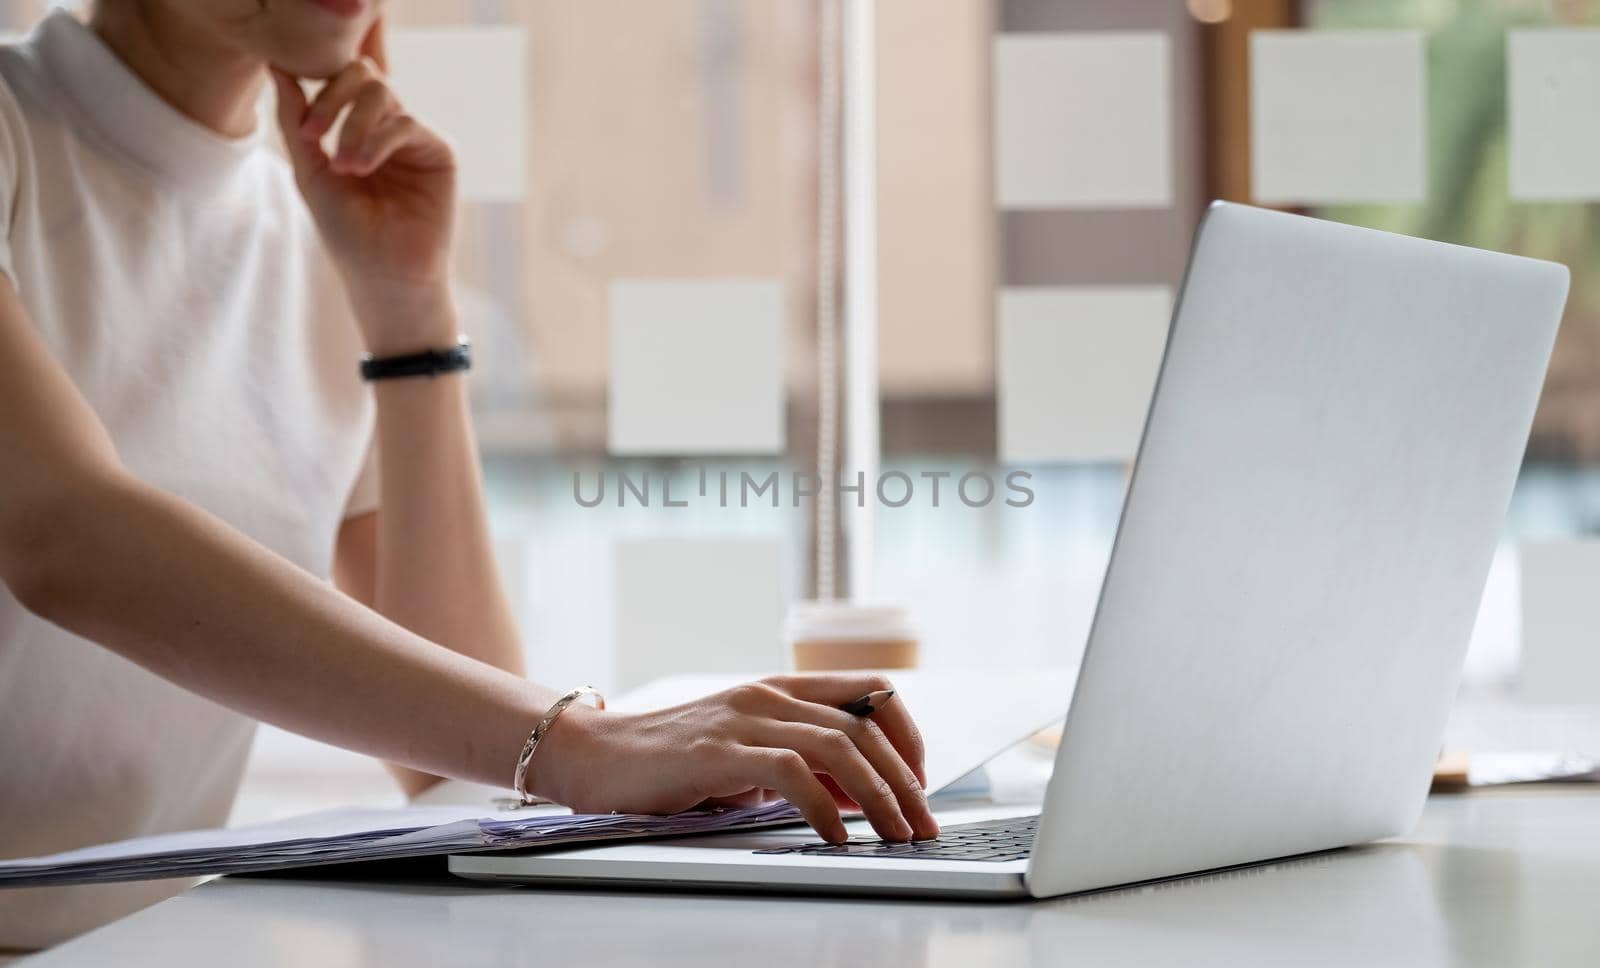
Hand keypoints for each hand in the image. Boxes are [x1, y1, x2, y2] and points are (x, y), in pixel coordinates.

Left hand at [268, 20, 457, 354]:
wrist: (384, 279)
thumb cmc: (348, 235)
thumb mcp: (310, 171)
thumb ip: (297, 120)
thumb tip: (277, 67)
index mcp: (359, 126)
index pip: (346, 76)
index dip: (330, 72)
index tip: (316, 106)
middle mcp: (389, 125)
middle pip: (363, 72)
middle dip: (333, 96)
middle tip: (313, 135)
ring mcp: (415, 136)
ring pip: (383, 91)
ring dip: (352, 124)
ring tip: (343, 165)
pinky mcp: (438, 151)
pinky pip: (405, 120)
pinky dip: (377, 140)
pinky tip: (362, 169)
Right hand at [529, 674, 940, 843]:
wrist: (595, 755)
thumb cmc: (670, 762)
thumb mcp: (747, 756)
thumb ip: (799, 764)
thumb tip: (860, 794)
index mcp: (779, 689)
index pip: (868, 690)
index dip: (906, 732)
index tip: (921, 779)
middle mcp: (767, 695)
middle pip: (863, 724)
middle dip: (903, 779)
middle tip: (923, 822)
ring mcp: (743, 719)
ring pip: (837, 745)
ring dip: (878, 796)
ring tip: (896, 835)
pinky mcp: (717, 751)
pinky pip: (790, 773)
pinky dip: (824, 808)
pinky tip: (837, 837)